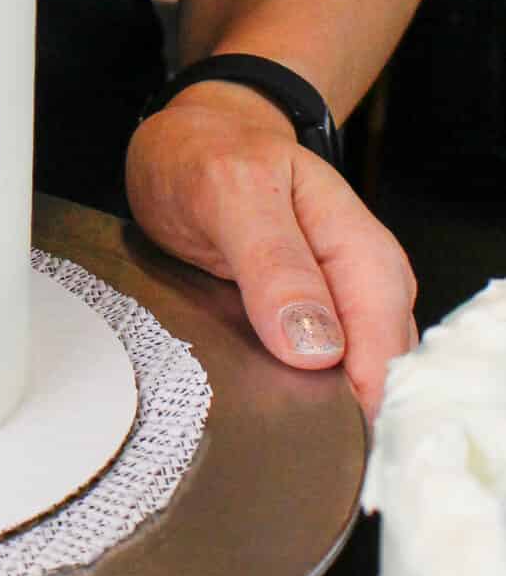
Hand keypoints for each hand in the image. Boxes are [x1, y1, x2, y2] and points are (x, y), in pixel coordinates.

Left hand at [124, 81, 416, 419]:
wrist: (191, 141)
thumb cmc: (209, 156)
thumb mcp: (229, 192)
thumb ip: (273, 263)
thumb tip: (318, 348)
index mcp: (360, 250)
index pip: (383, 346)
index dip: (357, 399)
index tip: (316, 432)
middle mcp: (361, 285)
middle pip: (374, 376)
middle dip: (335, 413)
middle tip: (279, 435)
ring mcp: (336, 309)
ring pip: (347, 382)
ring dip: (312, 409)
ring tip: (266, 425)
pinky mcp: (304, 328)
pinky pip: (314, 376)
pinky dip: (292, 395)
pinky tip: (265, 409)